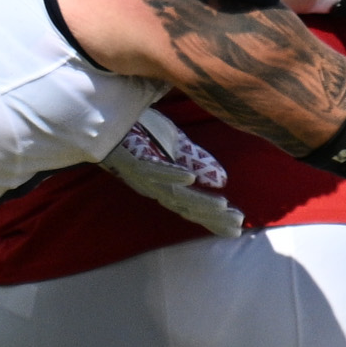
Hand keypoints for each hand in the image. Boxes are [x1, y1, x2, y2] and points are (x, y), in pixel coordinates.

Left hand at [101, 108, 243, 236]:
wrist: (106, 118)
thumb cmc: (140, 133)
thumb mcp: (175, 146)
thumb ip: (197, 162)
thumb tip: (222, 181)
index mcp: (164, 184)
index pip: (194, 207)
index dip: (215, 219)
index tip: (239, 228)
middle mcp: (154, 186)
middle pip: (187, 207)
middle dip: (213, 216)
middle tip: (238, 224)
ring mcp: (142, 176)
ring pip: (173, 194)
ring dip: (198, 201)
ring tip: (223, 207)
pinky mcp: (133, 161)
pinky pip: (153, 169)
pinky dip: (171, 174)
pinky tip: (190, 178)